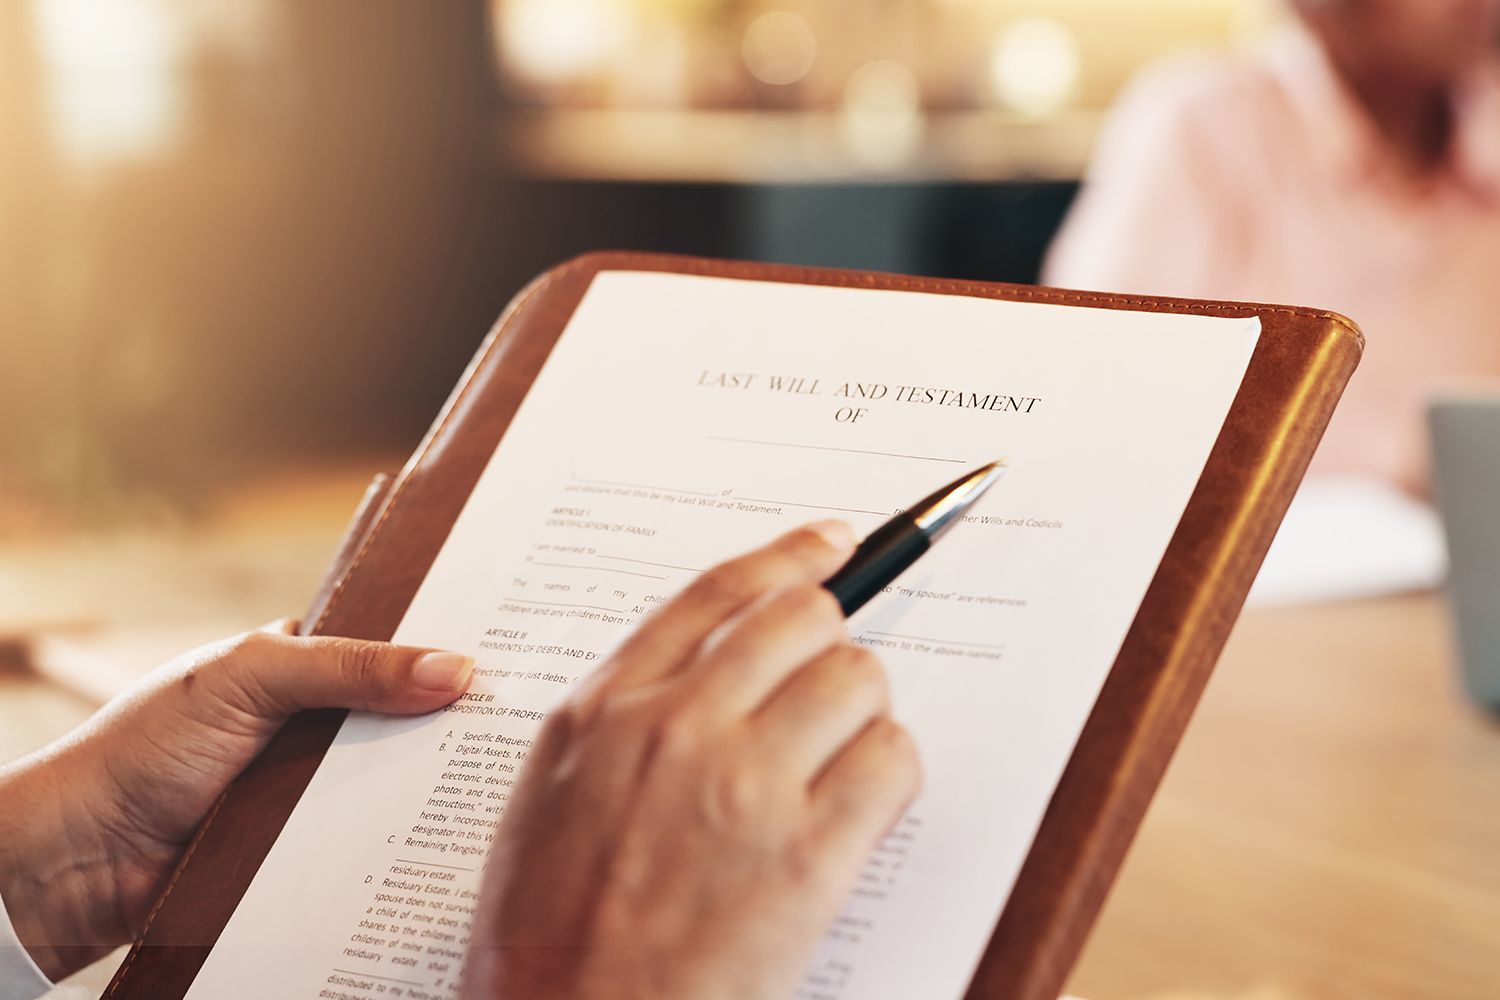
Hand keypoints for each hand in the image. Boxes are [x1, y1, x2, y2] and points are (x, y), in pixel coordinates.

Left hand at [0, 624, 473, 979]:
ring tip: (508, 769)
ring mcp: (316, 780)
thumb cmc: (147, 744)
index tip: (515, 638)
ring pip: (396, 772)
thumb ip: (350, 668)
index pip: (389, 638)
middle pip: (405, 709)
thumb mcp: (253, 676)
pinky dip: (404, 831)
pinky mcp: (314, 840)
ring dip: (434, 776)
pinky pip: (374, 831)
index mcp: (301, 659)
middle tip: (527, 707)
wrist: (82, 856)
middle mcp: (316, 716)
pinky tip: (451, 828)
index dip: (444, 637)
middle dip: (454, 712)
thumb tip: (455, 669)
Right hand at [464, 523, 922, 999]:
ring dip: (861, 715)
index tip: (830, 541)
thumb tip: (711, 665)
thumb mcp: (553, 797)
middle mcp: (677, 728)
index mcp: (606, 710)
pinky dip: (891, 777)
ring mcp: (746, 788)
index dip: (790, 555)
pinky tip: (857, 813)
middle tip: (829, 688)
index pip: (718, 592)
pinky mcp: (810, 856)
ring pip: (859, 680)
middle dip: (830, 643)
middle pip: (805, 620)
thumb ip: (626, 719)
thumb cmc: (549, 936)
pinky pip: (894, 761)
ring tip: (833, 768)